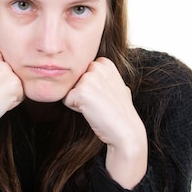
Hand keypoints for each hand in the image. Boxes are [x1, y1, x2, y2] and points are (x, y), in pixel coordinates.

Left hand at [63, 57, 147, 188]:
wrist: (126, 129)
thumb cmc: (120, 111)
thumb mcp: (115, 84)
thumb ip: (102, 75)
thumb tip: (95, 69)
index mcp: (104, 62)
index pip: (81, 72)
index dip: (89, 86)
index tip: (103, 95)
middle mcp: (96, 66)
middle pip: (73, 79)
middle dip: (81, 91)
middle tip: (100, 102)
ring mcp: (88, 78)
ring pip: (68, 89)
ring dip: (78, 100)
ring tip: (96, 106)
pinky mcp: (81, 91)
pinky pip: (65, 100)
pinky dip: (75, 109)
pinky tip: (91, 111)